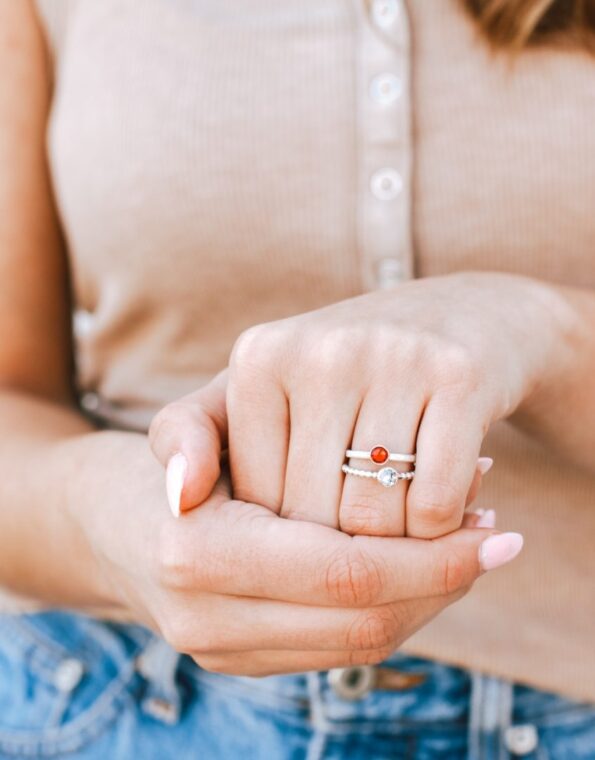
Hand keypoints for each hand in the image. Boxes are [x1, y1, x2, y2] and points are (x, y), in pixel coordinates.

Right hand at [75, 444, 516, 675]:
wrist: (108, 528)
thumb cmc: (156, 465)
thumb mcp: (173, 427)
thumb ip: (182, 436)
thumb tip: (191, 479)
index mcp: (197, 557)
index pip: (343, 574)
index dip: (429, 556)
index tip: (495, 527)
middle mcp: (208, 621)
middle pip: (364, 621)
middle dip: (443, 582)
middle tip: (498, 534)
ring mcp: (226, 651)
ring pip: (360, 644)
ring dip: (426, 598)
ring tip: (469, 545)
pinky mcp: (243, 661)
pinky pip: (340, 647)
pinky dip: (392, 609)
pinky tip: (421, 566)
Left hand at [151, 273, 552, 537]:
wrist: (462, 318)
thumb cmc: (350, 371)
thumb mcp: (264, 390)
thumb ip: (196, 435)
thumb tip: (176, 501)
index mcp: (258, 357)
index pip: (254, 502)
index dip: (289, 536)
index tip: (320, 518)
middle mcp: (320, 348)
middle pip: (312, 516)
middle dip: (342, 547)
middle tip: (371, 535)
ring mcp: (392, 356)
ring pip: (374, 519)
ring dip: (394, 546)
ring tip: (405, 521)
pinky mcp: (458, 376)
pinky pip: (435, 503)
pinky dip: (441, 529)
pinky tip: (447, 503)